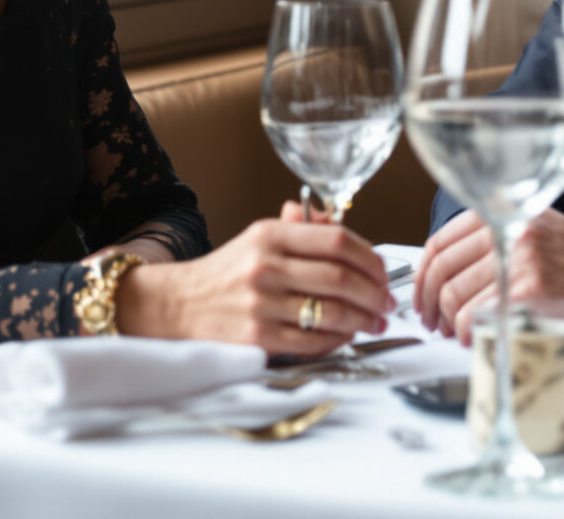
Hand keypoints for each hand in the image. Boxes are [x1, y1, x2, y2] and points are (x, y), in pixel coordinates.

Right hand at [117, 202, 394, 355]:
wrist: (176, 305)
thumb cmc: (226, 274)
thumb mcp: (257, 239)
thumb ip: (300, 229)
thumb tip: (338, 222)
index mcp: (269, 234)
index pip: (336, 240)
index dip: (371, 257)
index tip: (384, 272)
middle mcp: (265, 265)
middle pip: (340, 277)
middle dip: (375, 293)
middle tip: (387, 303)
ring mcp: (261, 303)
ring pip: (332, 312)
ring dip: (364, 320)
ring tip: (375, 322)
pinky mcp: (258, 336)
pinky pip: (313, 341)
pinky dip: (339, 340)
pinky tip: (346, 337)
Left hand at [415, 208, 563, 344]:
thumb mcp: (535, 235)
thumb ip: (494, 243)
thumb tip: (447, 278)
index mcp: (506, 213)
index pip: (440, 242)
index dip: (422, 276)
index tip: (421, 298)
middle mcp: (510, 230)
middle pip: (444, 271)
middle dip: (430, 304)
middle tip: (434, 323)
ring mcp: (521, 260)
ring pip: (457, 295)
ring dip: (449, 322)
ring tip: (456, 333)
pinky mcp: (532, 290)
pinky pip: (479, 315)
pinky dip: (469, 332)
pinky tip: (474, 339)